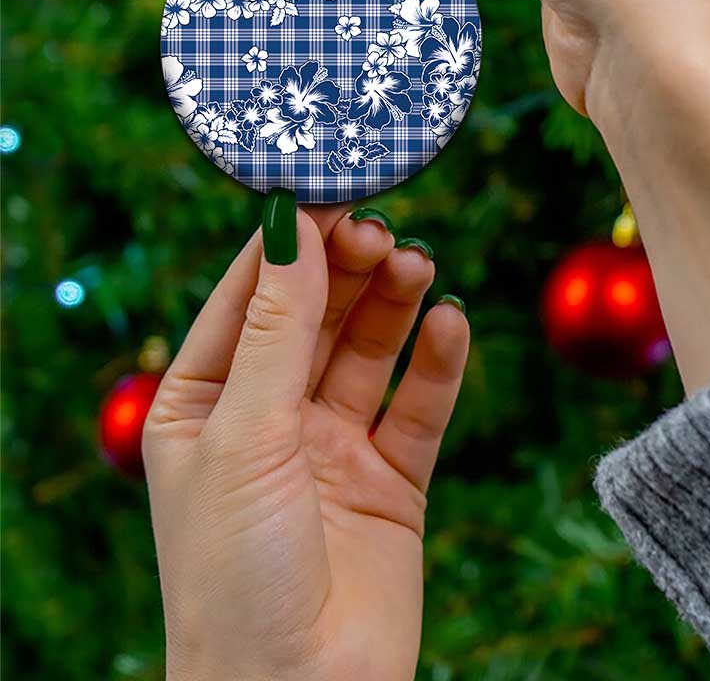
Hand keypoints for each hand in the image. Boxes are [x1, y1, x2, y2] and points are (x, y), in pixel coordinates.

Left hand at [144, 204, 468, 680]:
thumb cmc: (235, 574)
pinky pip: (419, 406)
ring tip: (418, 265)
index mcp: (205, 403)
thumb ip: (277, 329)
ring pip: (370, 351)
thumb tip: (291, 225)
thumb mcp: (245, 434)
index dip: (289, 243)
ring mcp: (333, 446)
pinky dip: (438, 362)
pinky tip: (450, 323)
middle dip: (348, 268)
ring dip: (394, 303)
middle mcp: (270, 418)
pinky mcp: (392, 479)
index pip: (249, 298)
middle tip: (383, 229)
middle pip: (317, 316)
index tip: (330, 189)